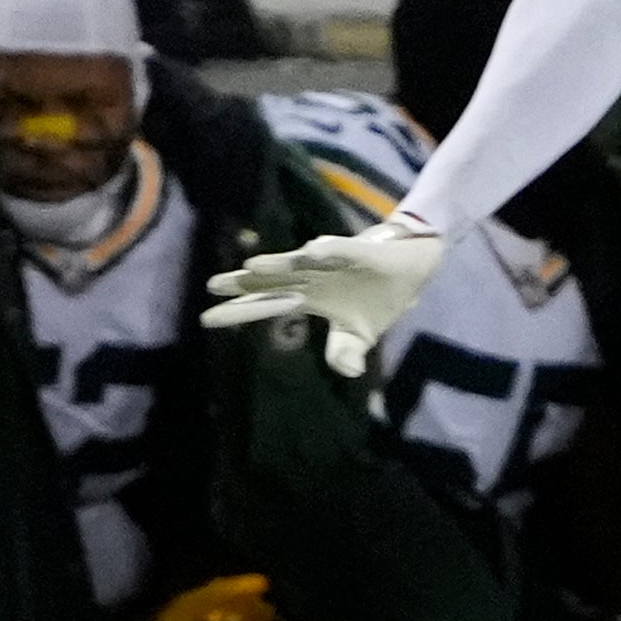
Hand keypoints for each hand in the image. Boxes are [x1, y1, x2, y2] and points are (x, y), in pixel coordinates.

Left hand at [203, 221, 449, 377]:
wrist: (414, 265)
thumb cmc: (378, 296)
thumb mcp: (361, 334)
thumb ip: (345, 350)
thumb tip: (345, 369)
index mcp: (308, 298)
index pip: (266, 306)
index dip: (237, 312)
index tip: (206, 319)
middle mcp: (312, 278)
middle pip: (271, 282)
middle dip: (243, 285)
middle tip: (210, 286)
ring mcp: (332, 263)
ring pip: (298, 263)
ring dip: (278, 265)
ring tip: (251, 267)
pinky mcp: (357, 252)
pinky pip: (340, 250)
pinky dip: (327, 250)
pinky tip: (312, 250)